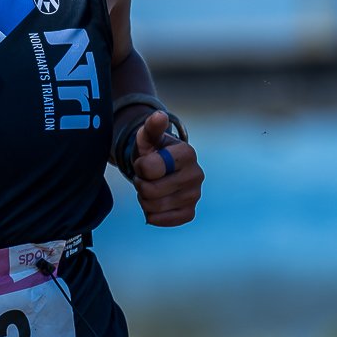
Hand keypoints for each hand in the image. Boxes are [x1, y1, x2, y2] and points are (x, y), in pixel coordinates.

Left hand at [129, 110, 202, 225]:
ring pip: (154, 207)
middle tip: (145, 178)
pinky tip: (155, 204)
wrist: (161, 169)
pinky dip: (152, 215)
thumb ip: (152, 126)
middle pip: (150, 191)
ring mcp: (195, 195)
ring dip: (144, 199)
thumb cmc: (153, 151)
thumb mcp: (149, 137)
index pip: (150, 168)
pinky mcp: (190, 211)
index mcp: (187, 153)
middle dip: (140, 184)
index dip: (140, 166)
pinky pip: (164, 221)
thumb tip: (159, 115)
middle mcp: (196, 174)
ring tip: (150, 188)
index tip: (145, 162)